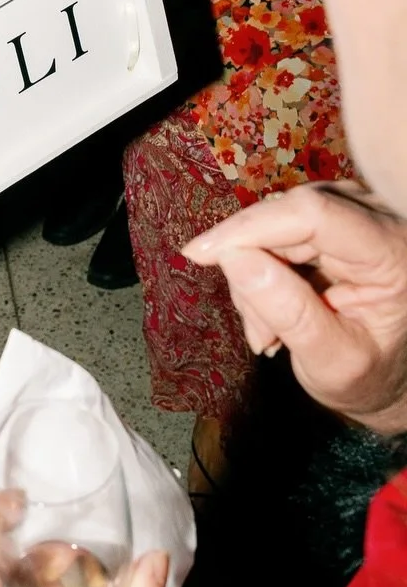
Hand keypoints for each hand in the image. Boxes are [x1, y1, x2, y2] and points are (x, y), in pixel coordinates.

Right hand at [183, 184, 406, 433]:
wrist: (387, 374)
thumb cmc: (370, 376)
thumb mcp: (333, 362)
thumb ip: (291, 314)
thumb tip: (233, 259)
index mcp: (393, 252)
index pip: (313, 214)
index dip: (250, 227)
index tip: (199, 254)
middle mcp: (379, 218)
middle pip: (288, 214)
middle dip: (252, 265)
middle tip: (260, 331)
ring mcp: (356, 210)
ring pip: (275, 219)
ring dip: (254, 271)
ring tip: (271, 330)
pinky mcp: (335, 214)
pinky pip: (276, 224)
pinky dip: (261, 265)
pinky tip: (275, 307)